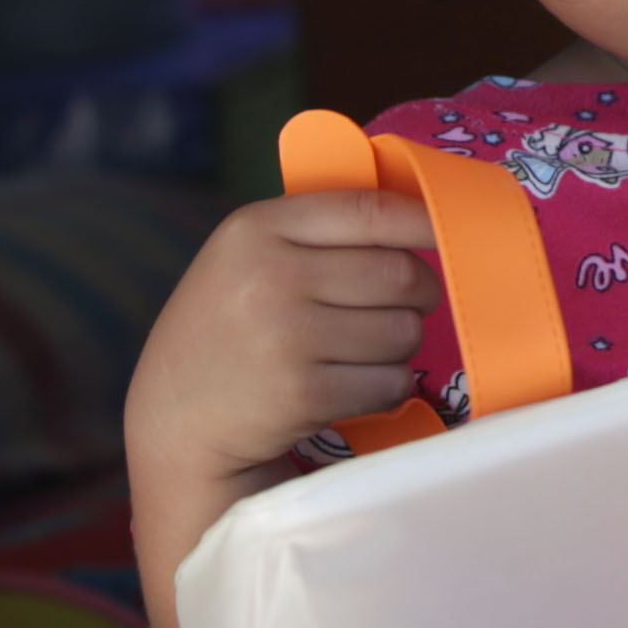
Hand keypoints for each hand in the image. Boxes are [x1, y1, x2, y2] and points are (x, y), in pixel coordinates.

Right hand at [126, 190, 445, 501]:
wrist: (175, 417)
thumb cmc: (229, 327)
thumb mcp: (247, 256)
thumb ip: (317, 232)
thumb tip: (421, 214)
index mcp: (256, 228)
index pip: (368, 210)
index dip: (423, 219)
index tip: (452, 230)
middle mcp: (270, 276)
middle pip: (399, 273)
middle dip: (418, 294)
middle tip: (405, 306)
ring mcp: (286, 337)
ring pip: (403, 332)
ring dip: (399, 347)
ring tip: (360, 353)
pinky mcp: (303, 394)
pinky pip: (390, 383)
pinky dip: (386, 388)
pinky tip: (350, 387)